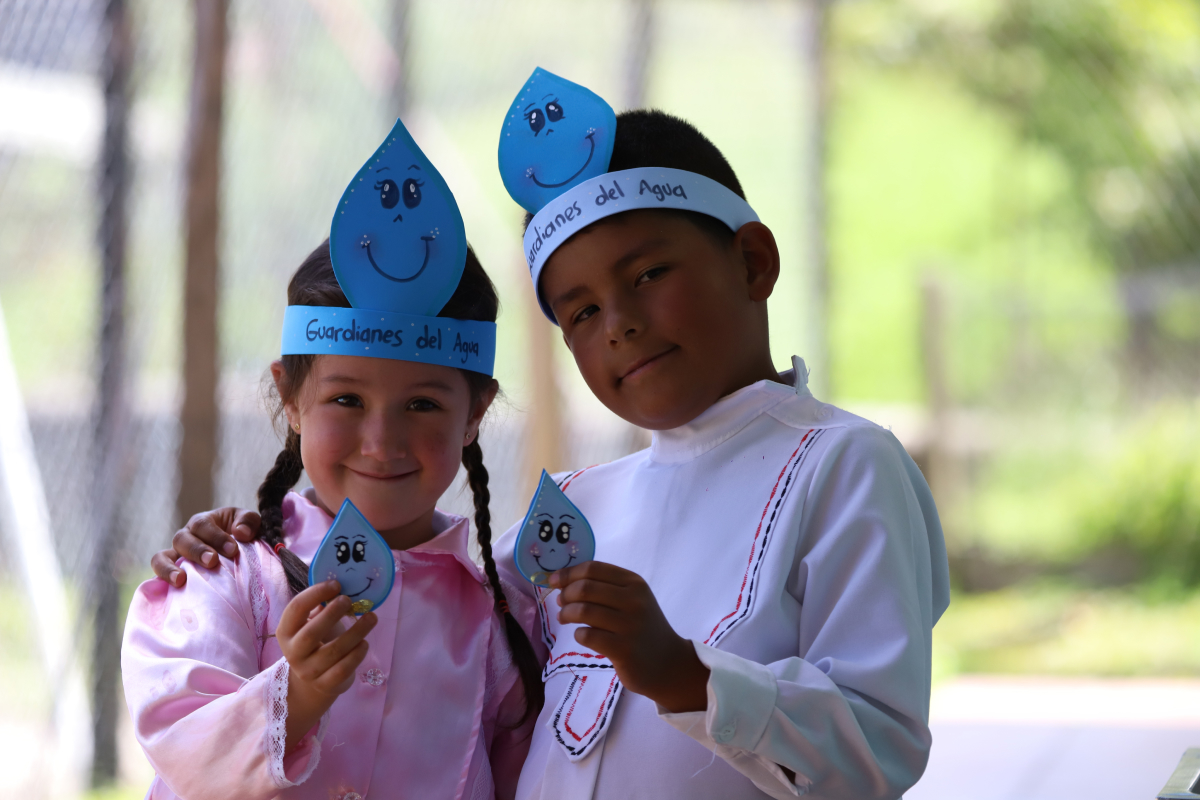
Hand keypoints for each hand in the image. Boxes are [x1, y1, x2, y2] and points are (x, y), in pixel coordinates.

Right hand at [151, 507, 261, 586]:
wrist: (236, 553)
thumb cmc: (241, 535)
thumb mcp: (249, 522)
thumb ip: (248, 521)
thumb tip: (241, 533)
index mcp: (204, 522)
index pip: (203, 525)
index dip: (216, 537)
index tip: (233, 550)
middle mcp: (187, 536)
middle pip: (183, 539)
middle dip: (198, 551)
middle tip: (212, 561)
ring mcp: (176, 554)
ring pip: (162, 556)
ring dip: (170, 567)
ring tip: (181, 580)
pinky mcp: (172, 571)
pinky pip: (158, 572)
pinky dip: (162, 577)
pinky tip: (172, 587)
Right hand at [277, 580, 377, 749]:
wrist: (314, 680)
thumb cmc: (317, 641)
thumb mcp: (313, 622)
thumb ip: (322, 604)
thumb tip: (343, 580)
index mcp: (286, 631)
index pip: (295, 609)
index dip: (315, 593)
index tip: (336, 584)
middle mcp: (293, 653)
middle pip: (310, 633)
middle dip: (332, 614)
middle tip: (349, 600)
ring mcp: (308, 671)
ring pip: (333, 652)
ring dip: (355, 632)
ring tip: (371, 618)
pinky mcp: (325, 684)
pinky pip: (343, 670)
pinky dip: (357, 655)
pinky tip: (365, 643)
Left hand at [550, 562, 708, 712]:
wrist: (668, 663)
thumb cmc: (642, 627)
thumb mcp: (632, 599)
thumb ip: (604, 587)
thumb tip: (562, 581)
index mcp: (634, 583)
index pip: (593, 568)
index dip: (568, 573)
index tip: (554, 581)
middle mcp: (634, 600)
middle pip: (585, 588)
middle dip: (565, 594)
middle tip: (560, 603)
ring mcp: (630, 625)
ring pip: (583, 611)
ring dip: (567, 613)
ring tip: (565, 618)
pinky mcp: (624, 649)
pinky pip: (587, 635)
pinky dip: (578, 634)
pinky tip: (583, 635)